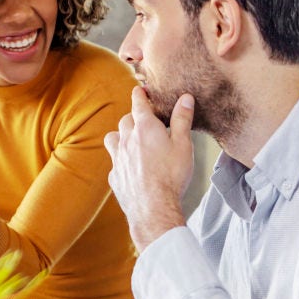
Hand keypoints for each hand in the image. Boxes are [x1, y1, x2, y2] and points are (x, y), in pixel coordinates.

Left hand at [103, 87, 192, 251]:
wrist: (154, 207)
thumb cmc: (172, 175)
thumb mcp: (183, 145)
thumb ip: (182, 120)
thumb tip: (185, 98)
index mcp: (145, 128)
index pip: (138, 103)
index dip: (140, 95)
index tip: (140, 90)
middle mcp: (127, 139)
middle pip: (126, 120)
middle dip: (134, 117)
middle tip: (143, 120)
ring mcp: (117, 158)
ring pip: (113, 138)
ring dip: (121, 135)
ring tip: (131, 140)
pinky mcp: (114, 175)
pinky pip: (114, 161)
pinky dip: (121, 159)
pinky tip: (130, 167)